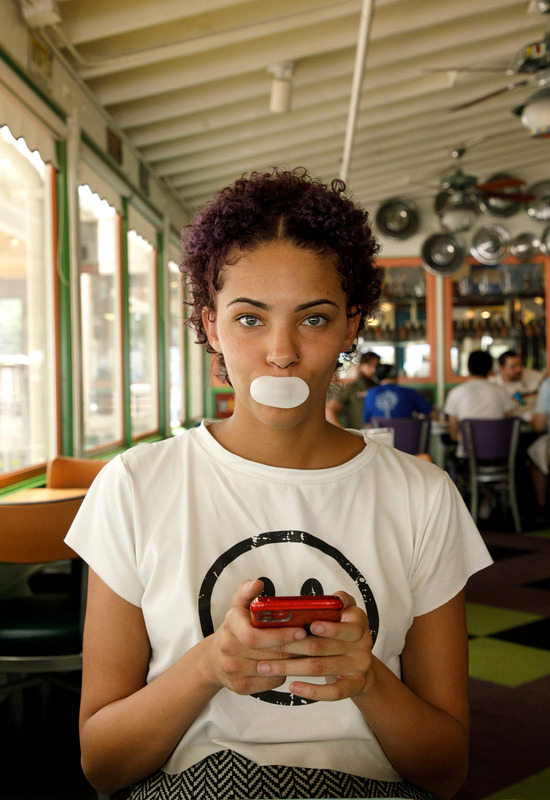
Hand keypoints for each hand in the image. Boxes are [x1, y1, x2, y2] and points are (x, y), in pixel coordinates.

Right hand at [206, 579, 307, 695]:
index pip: (255, 636)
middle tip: (312, 642)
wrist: (212, 659)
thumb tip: (257, 583)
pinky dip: (283, 674)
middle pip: (268, 653)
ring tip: (307, 652)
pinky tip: (290, 665)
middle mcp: (229, 650)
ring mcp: (234, 671)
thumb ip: (246, 593)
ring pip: (272, 669)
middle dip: (293, 648)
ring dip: (292, 661)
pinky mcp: (241, 687)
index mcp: (230, 627)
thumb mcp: (236, 607)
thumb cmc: (232, 629)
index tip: (301, 631)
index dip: (280, 635)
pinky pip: (271, 683)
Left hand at [255, 591, 372, 701]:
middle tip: (267, 647)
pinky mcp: (354, 685)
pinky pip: (332, 692)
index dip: (329, 628)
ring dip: (290, 668)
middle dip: (291, 647)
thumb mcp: (342, 612)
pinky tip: (292, 686)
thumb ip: (331, 603)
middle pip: (322, 647)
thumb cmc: (341, 631)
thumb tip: (309, 601)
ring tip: (266, 667)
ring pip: (320, 668)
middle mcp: (362, 644)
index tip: (310, 625)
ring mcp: (359, 666)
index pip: (345, 625)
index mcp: (358, 621)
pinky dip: (311, 691)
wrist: (361, 662)